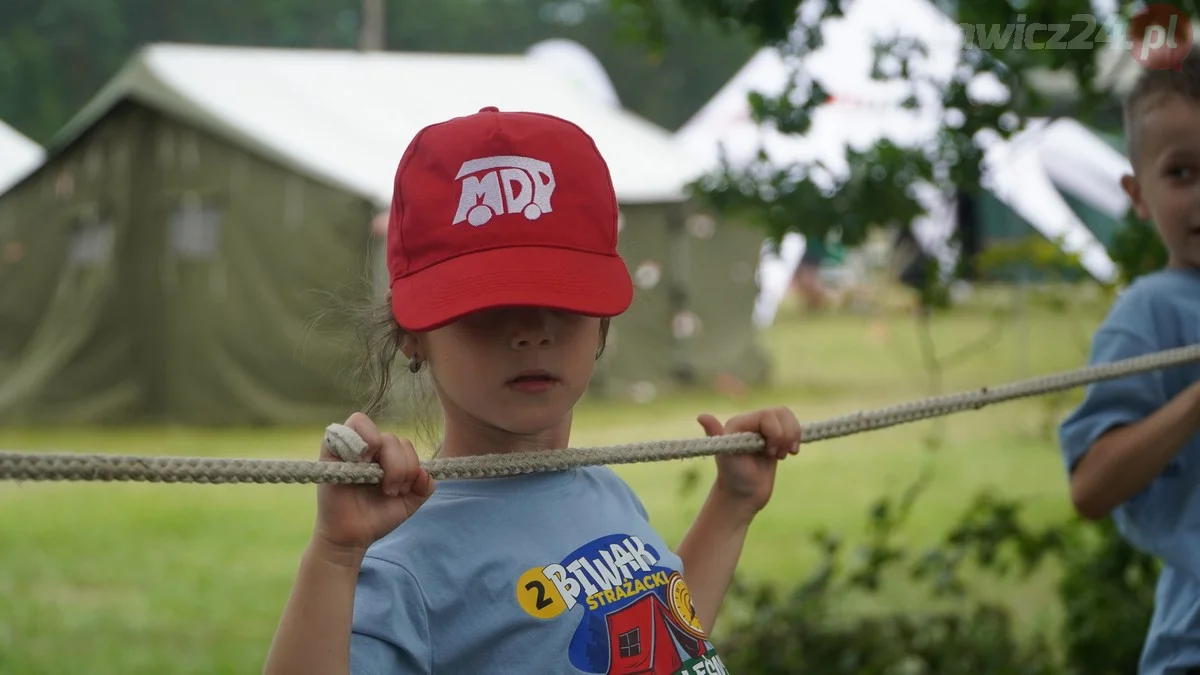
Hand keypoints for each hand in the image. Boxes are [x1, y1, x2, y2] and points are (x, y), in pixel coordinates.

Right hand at [311, 412, 434, 562]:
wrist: (352, 537)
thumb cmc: (376, 517)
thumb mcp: (408, 503)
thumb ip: (423, 487)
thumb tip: (425, 472)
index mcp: (387, 457)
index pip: (404, 443)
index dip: (410, 464)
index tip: (403, 489)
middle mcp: (369, 449)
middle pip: (391, 438)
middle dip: (398, 466)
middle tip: (389, 490)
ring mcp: (349, 448)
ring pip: (370, 429)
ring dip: (379, 453)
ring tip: (374, 477)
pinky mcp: (330, 452)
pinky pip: (342, 430)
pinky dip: (356, 442)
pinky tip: (360, 464)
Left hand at [697, 406, 800, 514]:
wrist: (743, 496)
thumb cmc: (733, 477)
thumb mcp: (726, 456)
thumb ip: (717, 434)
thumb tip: (701, 416)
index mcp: (739, 423)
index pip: (768, 415)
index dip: (775, 432)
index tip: (768, 451)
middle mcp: (752, 422)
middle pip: (782, 413)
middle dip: (785, 435)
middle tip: (775, 455)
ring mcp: (765, 431)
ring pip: (788, 417)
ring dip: (792, 436)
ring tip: (783, 454)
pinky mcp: (775, 439)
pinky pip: (792, 427)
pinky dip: (796, 438)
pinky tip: (790, 452)